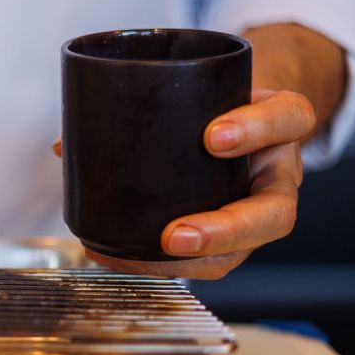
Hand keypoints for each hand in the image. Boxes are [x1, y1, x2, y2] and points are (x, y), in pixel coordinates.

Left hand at [85, 89, 314, 278]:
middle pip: (274, 213)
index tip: (213, 136)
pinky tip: (121, 259)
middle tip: (175, 235)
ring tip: (146, 258)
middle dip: (224, 230)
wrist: (245, 119)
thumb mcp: (199, 90)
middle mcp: (277, 175)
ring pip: (244, 249)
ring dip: (193, 260)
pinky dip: (164, 264)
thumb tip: (65, 146)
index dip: (257, 127)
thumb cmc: (219, 106)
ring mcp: (259, 210)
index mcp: (279, 127)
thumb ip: (142, 105)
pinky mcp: (235, 236)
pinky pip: (210, 261)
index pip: (288, 117)